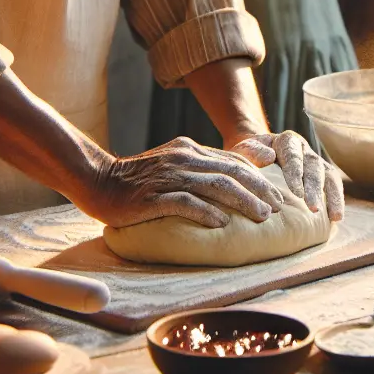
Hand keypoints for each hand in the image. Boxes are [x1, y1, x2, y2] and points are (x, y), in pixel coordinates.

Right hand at [90, 137, 286, 228]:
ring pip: (215, 185)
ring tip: (261, 216)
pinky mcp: (152, 196)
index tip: (276, 195)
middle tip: (277, 208)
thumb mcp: (174, 165)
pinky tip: (222, 224)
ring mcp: (168, 176)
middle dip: (258, 190)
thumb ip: (201, 168)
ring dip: (242, 201)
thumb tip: (236, 178)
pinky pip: (185, 202)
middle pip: (231, 172)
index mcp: (190, 150)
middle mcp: (183, 158)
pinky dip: (206, 212)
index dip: (258, 178)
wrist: (96, 181)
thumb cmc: (138, 180)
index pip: (234, 162)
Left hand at [231, 130, 344, 221]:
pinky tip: (337, 218)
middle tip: (314, 209)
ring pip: (329, 176)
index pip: (294, 157)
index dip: (296, 174)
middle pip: (314, 167)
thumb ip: (253, 151)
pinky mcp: (321, 175)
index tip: (297, 193)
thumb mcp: (245, 149)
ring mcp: (315, 162)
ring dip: (333, 196)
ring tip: (334, 217)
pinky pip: (333, 185)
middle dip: (315, 189)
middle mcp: (305, 150)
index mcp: (287, 141)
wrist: (257, 152)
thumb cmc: (250, 155)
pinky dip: (337, 200)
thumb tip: (269, 157)